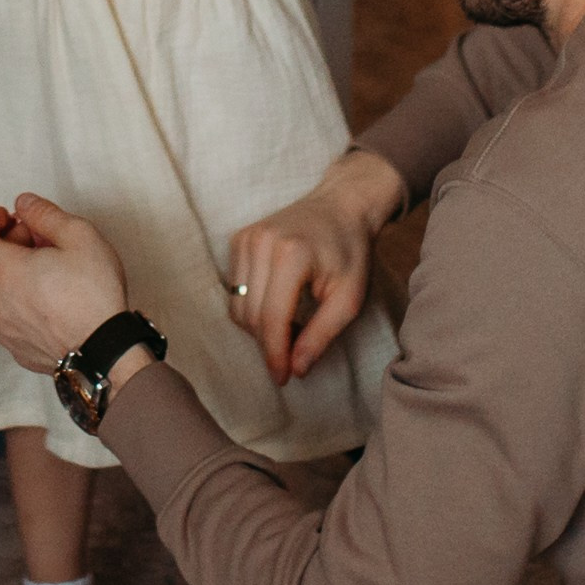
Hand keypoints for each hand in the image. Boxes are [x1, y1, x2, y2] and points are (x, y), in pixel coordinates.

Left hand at [0, 193, 128, 371]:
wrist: (107, 355)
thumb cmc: (94, 295)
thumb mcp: (79, 236)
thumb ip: (45, 214)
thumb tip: (24, 204)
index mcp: (4, 270)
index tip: (10, 219)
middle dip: (15, 245)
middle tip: (50, 246)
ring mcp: (4, 330)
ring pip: (3, 291)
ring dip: (22, 277)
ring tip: (58, 278)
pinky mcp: (17, 350)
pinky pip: (15, 317)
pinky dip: (28, 305)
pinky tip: (58, 306)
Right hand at [224, 149, 403, 387]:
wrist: (341, 206)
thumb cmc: (350, 252)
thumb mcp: (350, 299)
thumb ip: (322, 335)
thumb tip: (295, 369)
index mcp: (292, 255)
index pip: (271, 318)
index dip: (275, 355)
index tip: (283, 379)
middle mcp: (261, 243)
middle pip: (250, 316)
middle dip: (269, 344)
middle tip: (297, 349)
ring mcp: (246, 238)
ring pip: (236, 306)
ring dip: (258, 328)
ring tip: (290, 326)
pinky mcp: (238, 239)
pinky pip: (234, 289)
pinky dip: (251, 308)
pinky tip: (277, 306)